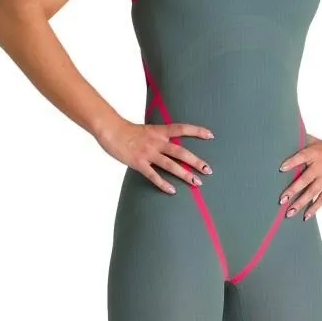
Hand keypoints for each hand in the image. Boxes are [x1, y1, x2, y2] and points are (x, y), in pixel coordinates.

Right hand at [97, 118, 212, 193]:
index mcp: (159, 131)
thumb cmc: (128, 131)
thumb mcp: (148, 129)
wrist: (111, 130)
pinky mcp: (138, 163)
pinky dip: (163, 184)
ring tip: (196, 182)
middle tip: (208, 170)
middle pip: (181, 152)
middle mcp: (156, 141)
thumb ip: (160, 136)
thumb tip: (172, 144)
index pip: (182, 129)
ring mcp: (148, 153)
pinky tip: (172, 191)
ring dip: (185, 174)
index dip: (197, 131)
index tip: (211, 136)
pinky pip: (153, 175)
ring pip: (170, 165)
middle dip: (196, 162)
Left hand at [277, 134, 321, 219]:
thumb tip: (281, 139)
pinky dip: (314, 207)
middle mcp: (320, 166)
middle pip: (305, 179)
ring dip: (300, 202)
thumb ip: (299, 142)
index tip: (281, 168)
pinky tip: (305, 216)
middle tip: (281, 200)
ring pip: (312, 192)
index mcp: (313, 153)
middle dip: (292, 190)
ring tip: (290, 212)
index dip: (292, 162)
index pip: (301, 157)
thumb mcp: (313, 141)